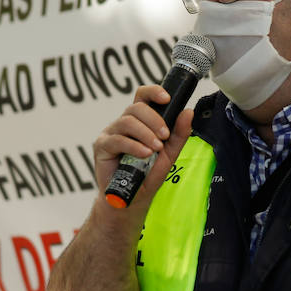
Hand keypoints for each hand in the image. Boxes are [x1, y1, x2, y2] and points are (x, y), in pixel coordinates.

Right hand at [91, 84, 194, 204]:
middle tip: (165, 136)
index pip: (143, 96)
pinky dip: (134, 146)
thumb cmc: (147, 175)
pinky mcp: (101, 147)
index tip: (167, 98)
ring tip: (155, 149)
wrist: (133, 199)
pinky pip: (117, 139)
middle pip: (136, 107)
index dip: (153, 91)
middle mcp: (123, 123)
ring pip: (127, 121)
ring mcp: (111, 133)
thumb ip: (179, 134)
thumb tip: (188, 112)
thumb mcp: (169, 154)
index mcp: (140, 121)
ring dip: (145, 133)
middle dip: (154, 119)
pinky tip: (144, 154)